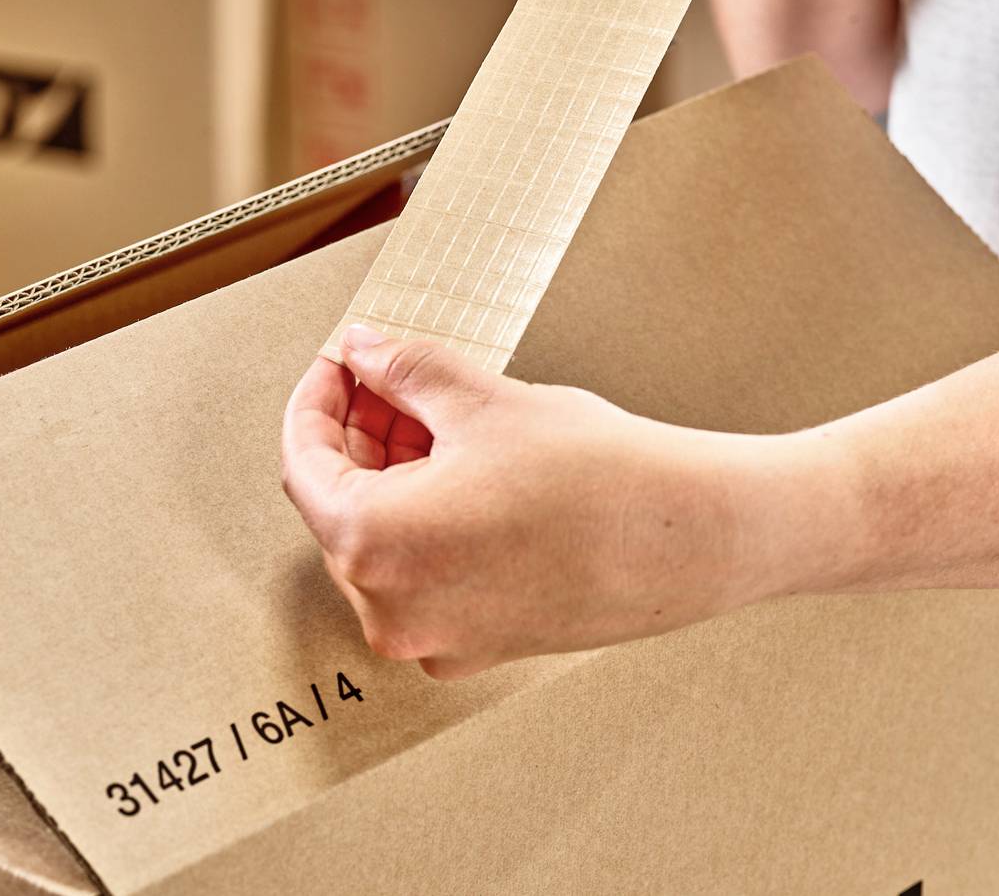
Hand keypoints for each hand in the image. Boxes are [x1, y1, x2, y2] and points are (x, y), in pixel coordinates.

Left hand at [280, 325, 820, 678]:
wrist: (694, 539)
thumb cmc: (598, 475)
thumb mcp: (482, 399)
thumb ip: (403, 370)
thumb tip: (363, 352)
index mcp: (374, 545)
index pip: (304, 463)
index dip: (317, 398)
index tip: (340, 360)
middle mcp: (391, 608)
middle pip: (340, 504)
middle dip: (359, 432)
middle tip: (390, 374)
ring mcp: (434, 636)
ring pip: (382, 540)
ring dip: (394, 472)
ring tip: (436, 412)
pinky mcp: (478, 645)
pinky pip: (424, 574)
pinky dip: (428, 518)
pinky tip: (466, 466)